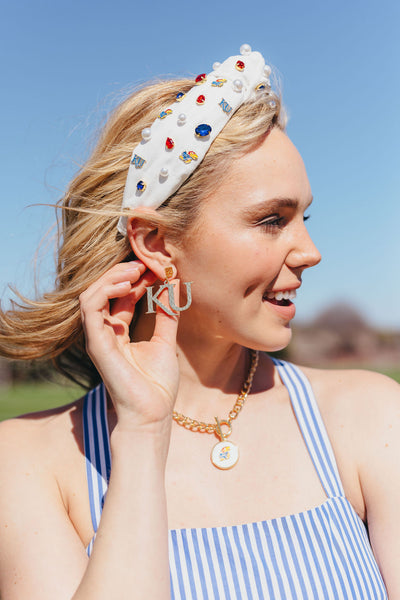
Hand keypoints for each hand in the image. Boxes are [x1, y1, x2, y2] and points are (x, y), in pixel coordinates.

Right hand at [79, 261, 179, 431]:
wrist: (152, 414)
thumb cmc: (157, 385)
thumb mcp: (166, 341)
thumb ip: (167, 314)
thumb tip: (174, 285)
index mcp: (119, 332)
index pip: (120, 296)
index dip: (136, 278)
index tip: (156, 268)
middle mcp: (105, 332)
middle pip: (103, 291)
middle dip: (123, 273)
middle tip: (145, 263)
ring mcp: (97, 338)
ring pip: (91, 294)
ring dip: (112, 277)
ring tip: (136, 270)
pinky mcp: (96, 343)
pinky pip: (90, 308)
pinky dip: (106, 291)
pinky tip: (128, 285)